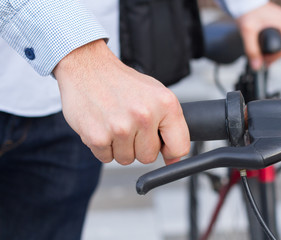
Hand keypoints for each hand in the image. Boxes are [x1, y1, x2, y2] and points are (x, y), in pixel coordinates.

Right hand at [53, 40, 189, 164]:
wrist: (87, 68)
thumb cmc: (122, 82)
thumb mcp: (156, 95)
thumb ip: (170, 126)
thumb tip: (174, 159)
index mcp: (166, 104)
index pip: (179, 147)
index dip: (169, 150)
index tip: (161, 145)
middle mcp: (144, 115)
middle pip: (149, 157)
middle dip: (139, 146)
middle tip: (130, 124)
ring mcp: (120, 127)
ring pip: (127, 159)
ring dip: (120, 146)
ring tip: (115, 122)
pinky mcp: (97, 137)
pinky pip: (106, 158)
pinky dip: (103, 146)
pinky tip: (103, 125)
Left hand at [236, 2, 280, 69]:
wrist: (247, 2)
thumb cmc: (249, 12)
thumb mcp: (248, 32)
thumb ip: (252, 50)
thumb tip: (256, 67)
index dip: (272, 58)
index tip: (261, 59)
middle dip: (272, 55)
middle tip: (258, 56)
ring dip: (272, 50)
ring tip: (259, 49)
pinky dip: (273, 44)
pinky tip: (263, 44)